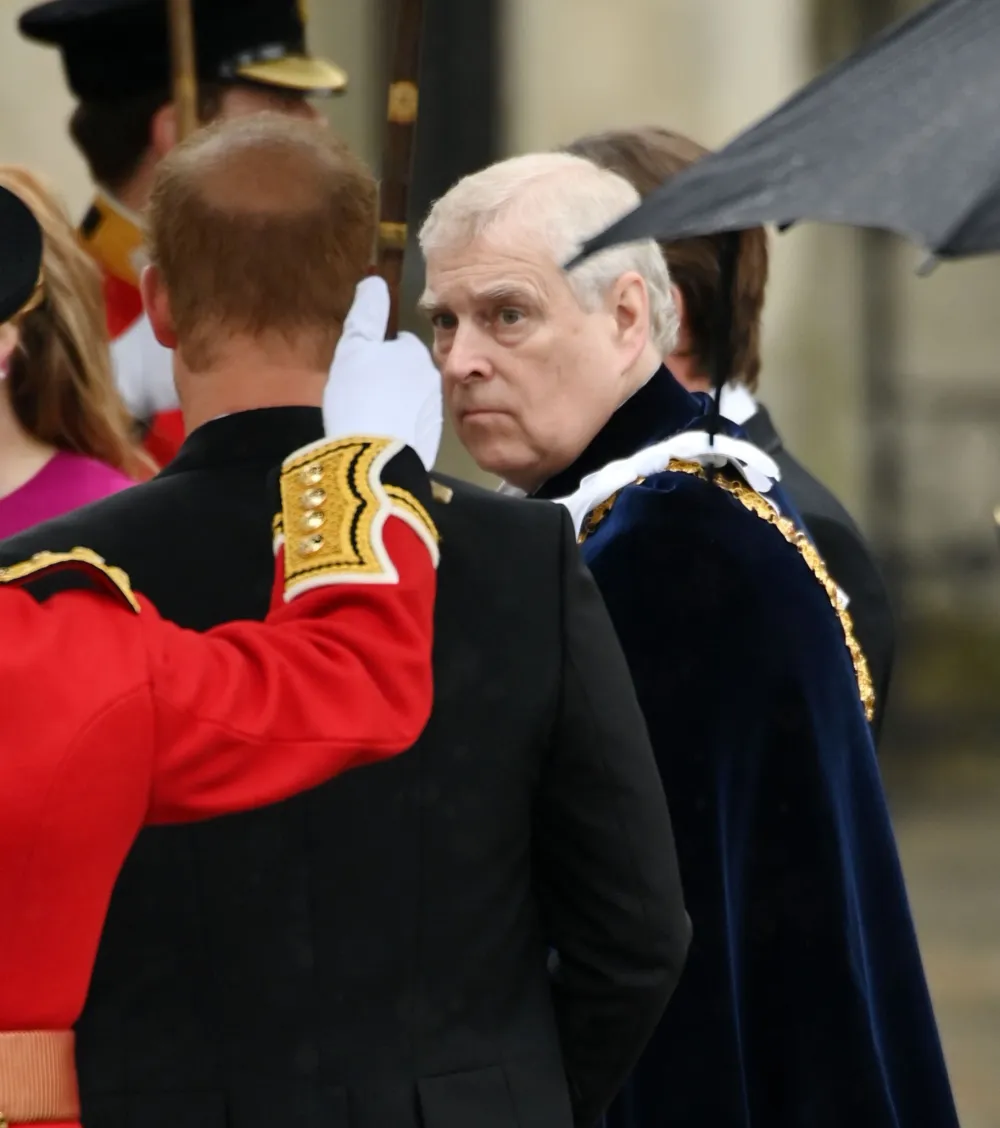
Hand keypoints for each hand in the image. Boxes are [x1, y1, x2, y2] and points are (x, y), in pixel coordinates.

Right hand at [325, 277, 442, 469]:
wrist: (375, 457)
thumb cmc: (360, 395)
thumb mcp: (354, 346)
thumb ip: (366, 312)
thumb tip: (375, 281)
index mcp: (416, 352)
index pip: (399, 344)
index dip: (377, 354)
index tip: (362, 371)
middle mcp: (433, 379)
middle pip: (407, 372)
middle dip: (390, 379)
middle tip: (364, 395)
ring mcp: (434, 412)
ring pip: (411, 399)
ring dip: (395, 404)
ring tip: (371, 418)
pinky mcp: (431, 441)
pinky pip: (412, 426)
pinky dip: (399, 428)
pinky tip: (381, 438)